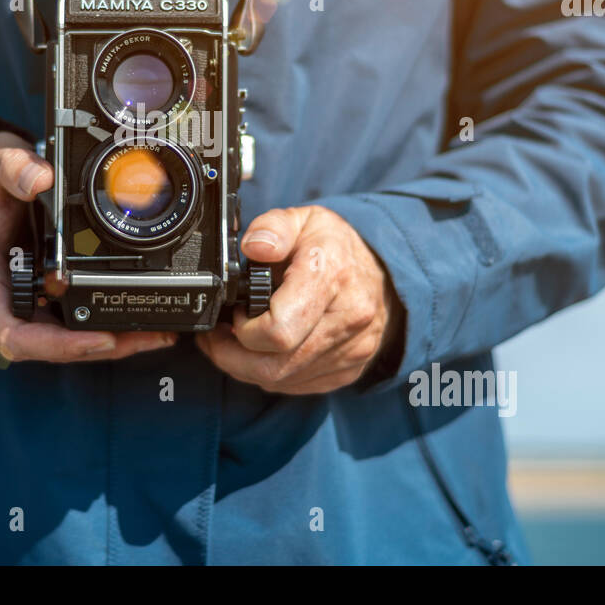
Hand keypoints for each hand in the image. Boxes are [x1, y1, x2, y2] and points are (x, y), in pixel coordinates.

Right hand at [0, 131, 176, 361]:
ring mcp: (3, 318)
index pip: (12, 332)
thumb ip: (13, 165)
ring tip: (153, 333)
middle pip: (43, 348)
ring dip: (104, 344)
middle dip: (97, 347)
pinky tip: (133, 327)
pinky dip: (93, 333)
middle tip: (149, 336)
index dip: (58, 345)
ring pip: (55, 347)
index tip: (102, 340)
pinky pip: (58, 336)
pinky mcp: (24, 316)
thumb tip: (40, 179)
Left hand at [196, 205, 395, 393]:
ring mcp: (351, 350)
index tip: (237, 311)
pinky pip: (298, 385)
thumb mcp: (304, 219)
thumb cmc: (337, 248)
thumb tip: (253, 246)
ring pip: (282, 380)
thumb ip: (273, 227)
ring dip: (247, 368)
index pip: (277, 329)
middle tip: (217, 337)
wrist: (388, 275)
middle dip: (231, 357)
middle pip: (274, 365)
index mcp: (329, 278)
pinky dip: (272, 375)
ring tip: (235, 343)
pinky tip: (263, 353)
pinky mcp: (350, 370)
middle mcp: (346, 319)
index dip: (243, 328)